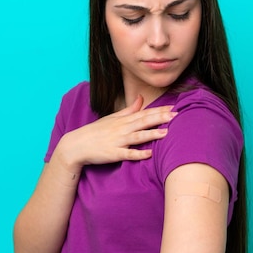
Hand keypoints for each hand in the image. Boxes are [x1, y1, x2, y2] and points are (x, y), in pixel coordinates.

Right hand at [54, 95, 175, 169]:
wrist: (77, 144)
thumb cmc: (96, 131)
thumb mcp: (113, 117)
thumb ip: (129, 109)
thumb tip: (141, 98)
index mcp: (123, 120)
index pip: (144, 113)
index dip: (159, 110)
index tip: (173, 107)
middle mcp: (122, 129)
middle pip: (143, 122)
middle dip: (159, 118)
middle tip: (175, 115)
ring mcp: (117, 141)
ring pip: (137, 137)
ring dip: (151, 134)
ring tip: (166, 132)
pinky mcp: (113, 154)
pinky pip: (127, 154)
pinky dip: (138, 154)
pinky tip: (149, 154)